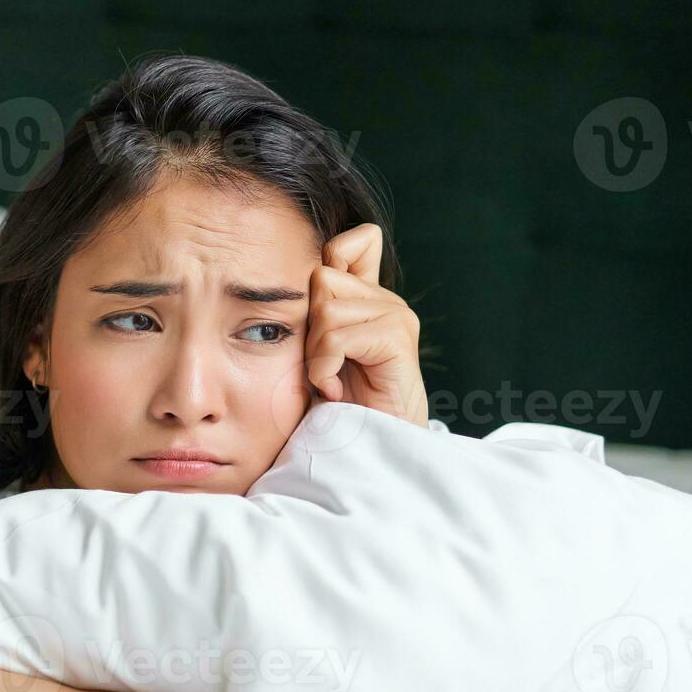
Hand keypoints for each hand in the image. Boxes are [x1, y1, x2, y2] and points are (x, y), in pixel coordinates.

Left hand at [306, 224, 428, 426]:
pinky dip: (324, 367)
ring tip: (329, 380)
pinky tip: (334, 389)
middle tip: (322, 365)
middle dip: (309, 326)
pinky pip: (338, 337)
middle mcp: (386, 300)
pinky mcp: (396, 339)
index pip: (356, 240)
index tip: (316, 314)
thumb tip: (294, 271)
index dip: (329, 257)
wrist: (365, 451)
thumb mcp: (315, 350)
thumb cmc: (335, 405)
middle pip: (321, 278)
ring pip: (325, 309)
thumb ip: (313, 312)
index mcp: (367, 297)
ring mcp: (396, 317)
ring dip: (315, 353)